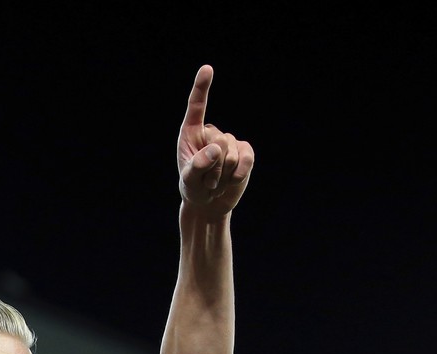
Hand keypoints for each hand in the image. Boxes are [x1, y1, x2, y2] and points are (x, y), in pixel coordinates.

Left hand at [178, 65, 254, 214]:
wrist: (209, 203)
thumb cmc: (193, 188)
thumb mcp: (189, 181)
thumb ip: (197, 166)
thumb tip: (215, 149)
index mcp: (191, 133)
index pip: (197, 106)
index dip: (202, 87)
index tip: (207, 68)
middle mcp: (211, 133)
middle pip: (219, 141)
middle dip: (212, 167)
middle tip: (206, 181)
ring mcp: (230, 141)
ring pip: (232, 153)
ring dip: (222, 175)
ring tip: (214, 183)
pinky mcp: (245, 152)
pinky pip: (246, 159)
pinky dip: (238, 174)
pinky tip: (231, 181)